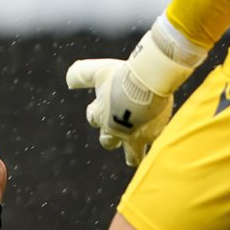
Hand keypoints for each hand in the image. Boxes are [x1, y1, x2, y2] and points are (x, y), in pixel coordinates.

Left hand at [65, 18, 206, 166]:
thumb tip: (68, 82)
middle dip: (111, 140)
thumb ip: (81, 74)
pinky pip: (153, 142)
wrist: (150, 82)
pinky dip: (154, 139)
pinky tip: (160, 135)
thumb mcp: (98, 71)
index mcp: (100, 115)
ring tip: (133, 158)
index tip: (99, 107)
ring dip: (132, 155)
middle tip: (114, 140)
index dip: (96, 112)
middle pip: (108, 142)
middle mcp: (115, 130)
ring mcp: (135, 136)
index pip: (93, 118)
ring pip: (133, 154)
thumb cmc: (122, 76)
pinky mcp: (153, 135)